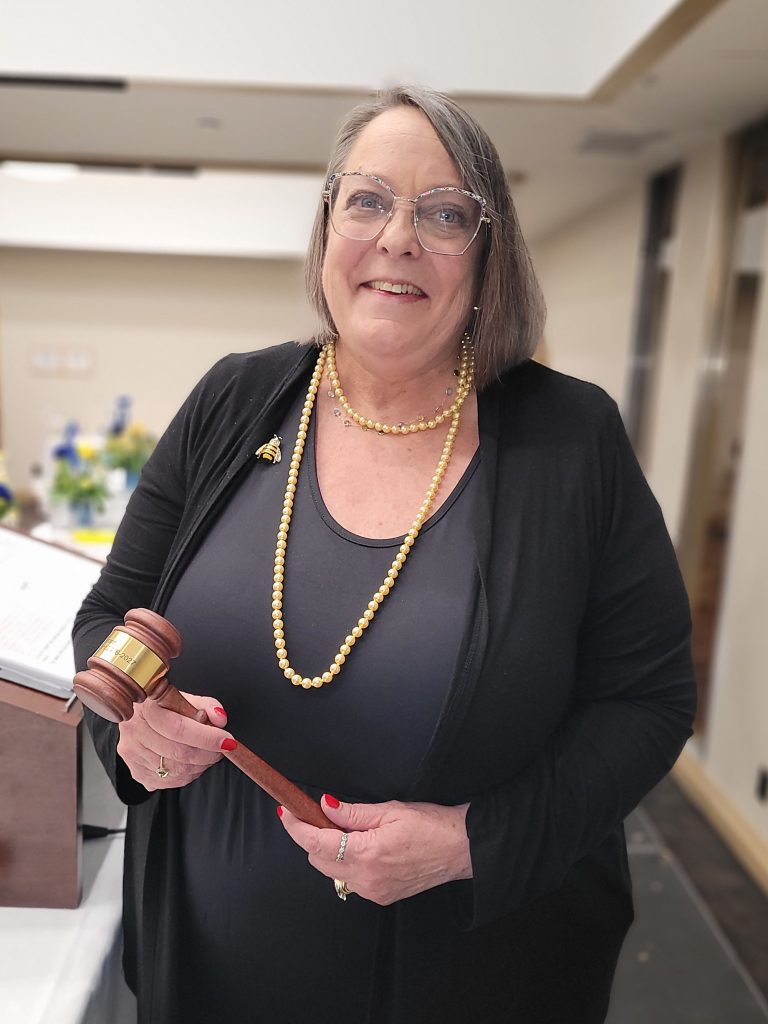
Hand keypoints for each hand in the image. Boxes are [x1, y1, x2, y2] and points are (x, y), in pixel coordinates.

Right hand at [117, 692, 232, 791]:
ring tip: (207, 752)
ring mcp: (134, 755)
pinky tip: (192, 762)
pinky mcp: (138, 773)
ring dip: (201, 764)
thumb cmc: (164, 707)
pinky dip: (189, 774)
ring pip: (177, 770)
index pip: (178, 728)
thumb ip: (206, 705)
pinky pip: (171, 782)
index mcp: (147, 708)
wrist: (138, 718)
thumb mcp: (186, 697)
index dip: (207, 737)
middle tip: (222, 747)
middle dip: (209, 753)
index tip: (227, 740)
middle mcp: (135, 733)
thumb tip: (220, 719)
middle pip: (179, 752)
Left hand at [278, 794, 472, 904]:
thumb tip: (325, 806)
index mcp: (368, 853)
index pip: (317, 842)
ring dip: (330, 851)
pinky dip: (347, 862)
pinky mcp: (380, 896)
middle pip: (318, 860)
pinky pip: (350, 880)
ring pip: (332, 872)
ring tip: (349, 830)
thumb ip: (353, 812)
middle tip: (325, 815)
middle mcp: (367, 878)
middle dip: (314, 837)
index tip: (286, 811)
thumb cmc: (431, 824)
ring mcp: (373, 891)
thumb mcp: (391, 809)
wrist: (459, 849)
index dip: (296, 826)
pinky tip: (363, 847)